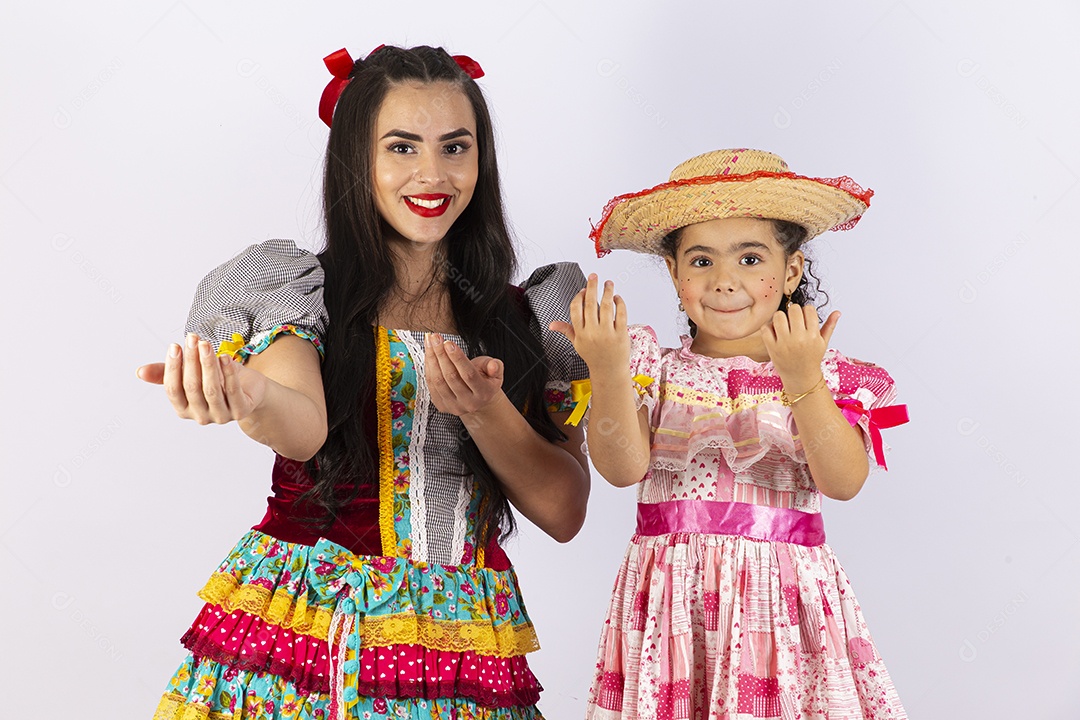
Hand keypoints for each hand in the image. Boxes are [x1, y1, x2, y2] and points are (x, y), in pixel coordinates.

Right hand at [136, 333, 267, 423]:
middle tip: (192, 338)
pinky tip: (225, 357)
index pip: (173, 390)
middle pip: (192, 387)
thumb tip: (140, 372)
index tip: (175, 346)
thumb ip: (167, 373)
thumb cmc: (217, 380)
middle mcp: (200, 416)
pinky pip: (232, 391)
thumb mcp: (192, 374)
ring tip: (206, 344)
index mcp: (184, 409)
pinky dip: (228, 373)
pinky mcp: (241, 411)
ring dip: (208, 364)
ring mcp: (221, 416)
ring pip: (211, 390)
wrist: (250, 389)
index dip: (172, 368)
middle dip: (191, 361)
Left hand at [424, 333, 504, 418]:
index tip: (448, 343)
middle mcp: (468, 403)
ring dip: (431, 359)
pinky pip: (431, 385)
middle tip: (435, 338)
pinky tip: (429, 354)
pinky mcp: (441, 406)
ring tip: (430, 342)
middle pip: (451, 377)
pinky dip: (428, 367)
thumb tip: (493, 366)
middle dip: (441, 354)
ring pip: (438, 381)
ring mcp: (454, 406)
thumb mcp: (495, 371)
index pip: (469, 375)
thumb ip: (495, 366)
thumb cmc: (485, 379)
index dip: (457, 358)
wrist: (477, 399)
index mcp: (484, 393)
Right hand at [549, 274, 628, 374]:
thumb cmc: (593, 355)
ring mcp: (607, 333)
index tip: (583, 290)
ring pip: (606, 306)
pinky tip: (617, 297)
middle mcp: (592, 332)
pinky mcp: (621, 334)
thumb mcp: (577, 343)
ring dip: (607, 291)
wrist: (609, 370)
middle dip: (592, 287)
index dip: (579, 297)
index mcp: (580, 333)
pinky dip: (619, 303)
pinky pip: (621, 314)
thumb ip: (566, 330)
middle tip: (594, 276)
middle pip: (591, 304)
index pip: (576, 309)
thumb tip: (551, 325)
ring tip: (608, 283)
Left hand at [760, 304, 839, 390]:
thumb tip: (837, 312)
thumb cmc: (812, 358)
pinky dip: (768, 327)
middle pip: (793, 309)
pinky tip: (774, 332)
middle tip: (793, 319)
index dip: (806, 311)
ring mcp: (784, 343)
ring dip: (780, 317)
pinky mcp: (772, 348)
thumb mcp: (823, 343)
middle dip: (793, 311)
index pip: (809, 309)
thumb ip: (830, 326)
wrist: (800, 378)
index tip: (804, 317)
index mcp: (813, 336)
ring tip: (783, 324)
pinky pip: (766, 328)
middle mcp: (799, 339)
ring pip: (778, 316)